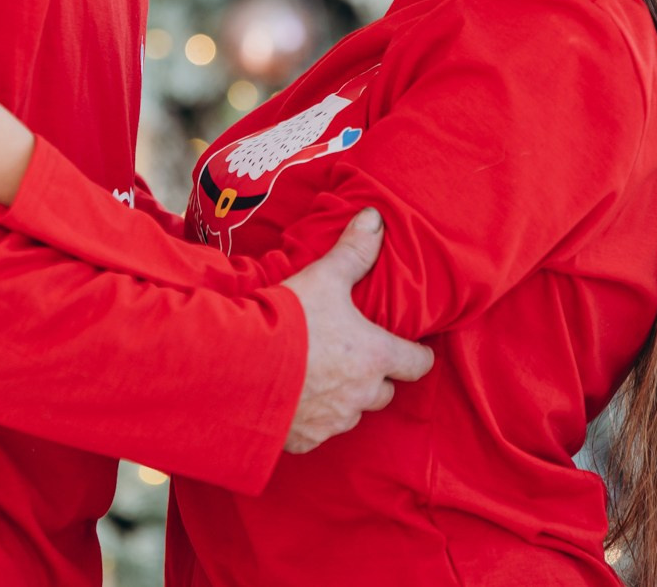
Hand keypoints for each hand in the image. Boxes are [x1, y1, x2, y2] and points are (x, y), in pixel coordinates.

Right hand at [279, 208, 434, 452]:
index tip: (414, 348)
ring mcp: (333, 421)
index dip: (418, 355)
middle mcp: (361, 395)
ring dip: (343, 398)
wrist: (238, 365)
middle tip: (355, 357)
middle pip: (385, 392)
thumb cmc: (289, 320)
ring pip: (351, 414)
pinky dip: (310, 419)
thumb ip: (354, 252)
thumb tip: (375, 217)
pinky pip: (317, 433)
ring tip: (318, 376)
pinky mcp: (304, 440)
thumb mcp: (324, 278)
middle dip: (375, 377)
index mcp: (375, 356)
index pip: (418, 364)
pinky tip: (292, 399)